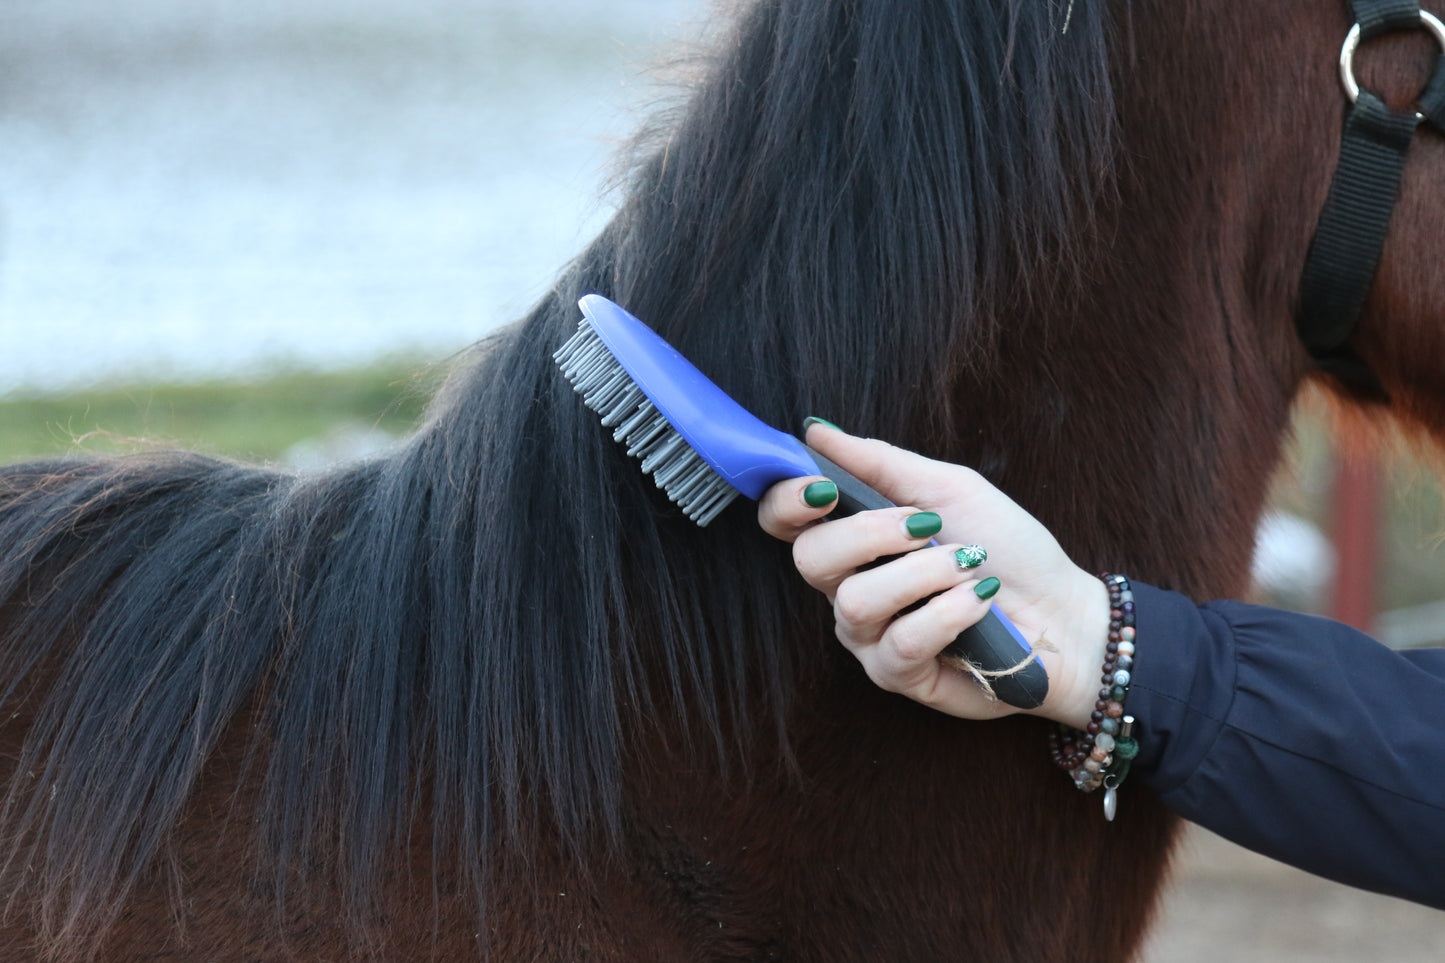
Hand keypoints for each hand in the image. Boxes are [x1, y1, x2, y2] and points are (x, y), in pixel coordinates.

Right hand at [757, 423, 1108, 727]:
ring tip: (969, 566)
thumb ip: (879, 462)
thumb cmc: (1009, 548)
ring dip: (923, 574)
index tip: (824, 487)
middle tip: (928, 526)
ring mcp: (869, 637)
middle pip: (811, 559)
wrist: (1064, 612)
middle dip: (870, 533)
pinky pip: (901, 642)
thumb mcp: (948, 489)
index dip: (786, 502)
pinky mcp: (898, 676)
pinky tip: (980, 602)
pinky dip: (948, 613)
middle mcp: (848, 589)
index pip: (784, 522)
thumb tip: (815, 430)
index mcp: (853, 541)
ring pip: (856, 602)